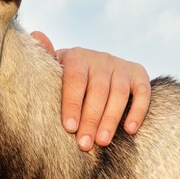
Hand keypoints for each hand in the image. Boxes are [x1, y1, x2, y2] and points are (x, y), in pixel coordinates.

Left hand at [30, 31, 150, 151]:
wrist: (95, 68)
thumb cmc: (68, 76)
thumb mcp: (54, 67)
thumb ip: (46, 55)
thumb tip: (36, 34)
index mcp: (77, 56)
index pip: (76, 80)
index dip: (73, 104)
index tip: (69, 128)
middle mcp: (101, 58)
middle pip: (98, 90)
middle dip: (91, 118)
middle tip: (85, 143)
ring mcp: (121, 66)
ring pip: (119, 93)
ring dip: (111, 119)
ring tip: (103, 142)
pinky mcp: (139, 74)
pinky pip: (143, 92)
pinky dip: (138, 111)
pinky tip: (130, 130)